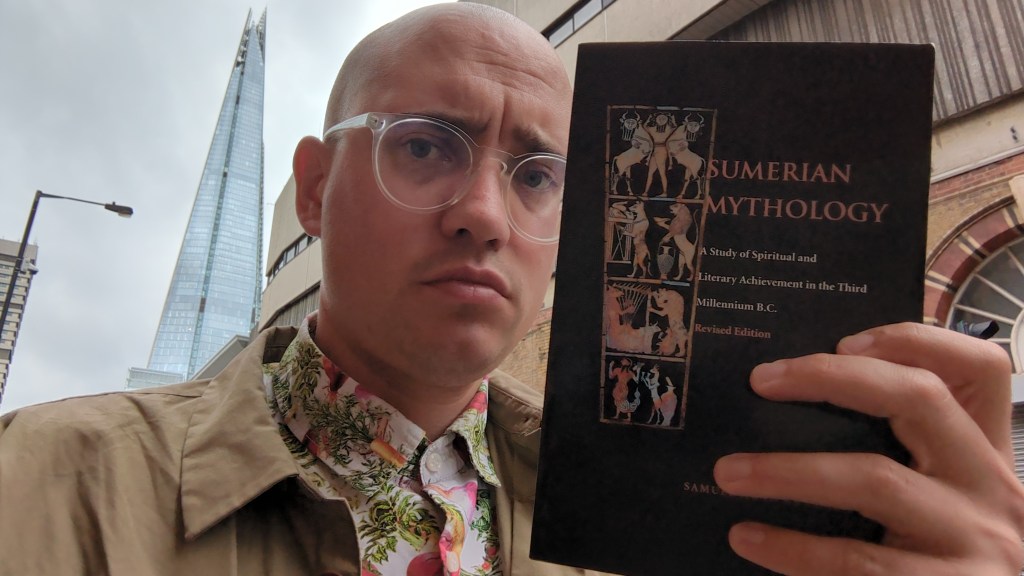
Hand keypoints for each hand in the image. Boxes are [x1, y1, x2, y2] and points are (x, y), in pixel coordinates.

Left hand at [713, 322, 1023, 573]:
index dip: (916, 340)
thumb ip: (892, 455)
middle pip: (920, 396)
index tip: (842, 339)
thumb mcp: (932, 500)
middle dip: (830, 377)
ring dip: (788, 471)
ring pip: (874, 478)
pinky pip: (856, 558)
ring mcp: (978, 539)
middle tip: (760, 380)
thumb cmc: (926, 561)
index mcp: (984, 454)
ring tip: (728, 472)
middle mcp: (991, 485)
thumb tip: (787, 407)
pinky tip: (748, 538)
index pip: (979, 369)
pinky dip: (793, 548)